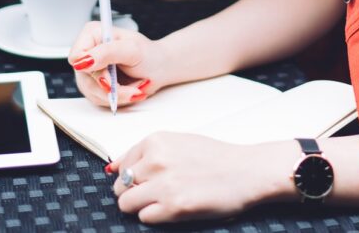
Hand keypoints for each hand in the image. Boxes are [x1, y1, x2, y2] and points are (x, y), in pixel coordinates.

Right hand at [67, 22, 170, 107]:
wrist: (160, 69)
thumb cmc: (149, 55)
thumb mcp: (131, 50)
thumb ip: (106, 53)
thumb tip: (83, 61)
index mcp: (93, 34)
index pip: (76, 55)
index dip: (90, 68)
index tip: (110, 76)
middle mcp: (88, 52)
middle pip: (85, 78)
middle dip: (111, 86)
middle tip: (133, 87)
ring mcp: (90, 71)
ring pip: (92, 92)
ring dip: (117, 94)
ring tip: (135, 87)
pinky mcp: (95, 86)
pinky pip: (99, 99)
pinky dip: (116, 99)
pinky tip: (129, 91)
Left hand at [108, 133, 292, 222]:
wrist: (246, 171)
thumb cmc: (215, 157)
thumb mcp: (178, 143)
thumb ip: (146, 154)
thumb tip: (112, 168)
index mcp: (155, 141)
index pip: (121, 165)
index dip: (132, 177)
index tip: (146, 180)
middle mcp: (155, 161)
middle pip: (120, 186)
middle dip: (133, 192)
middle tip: (156, 193)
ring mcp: (163, 185)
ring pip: (126, 203)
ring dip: (140, 206)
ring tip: (162, 202)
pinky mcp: (173, 207)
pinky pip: (144, 217)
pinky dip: (155, 216)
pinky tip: (173, 208)